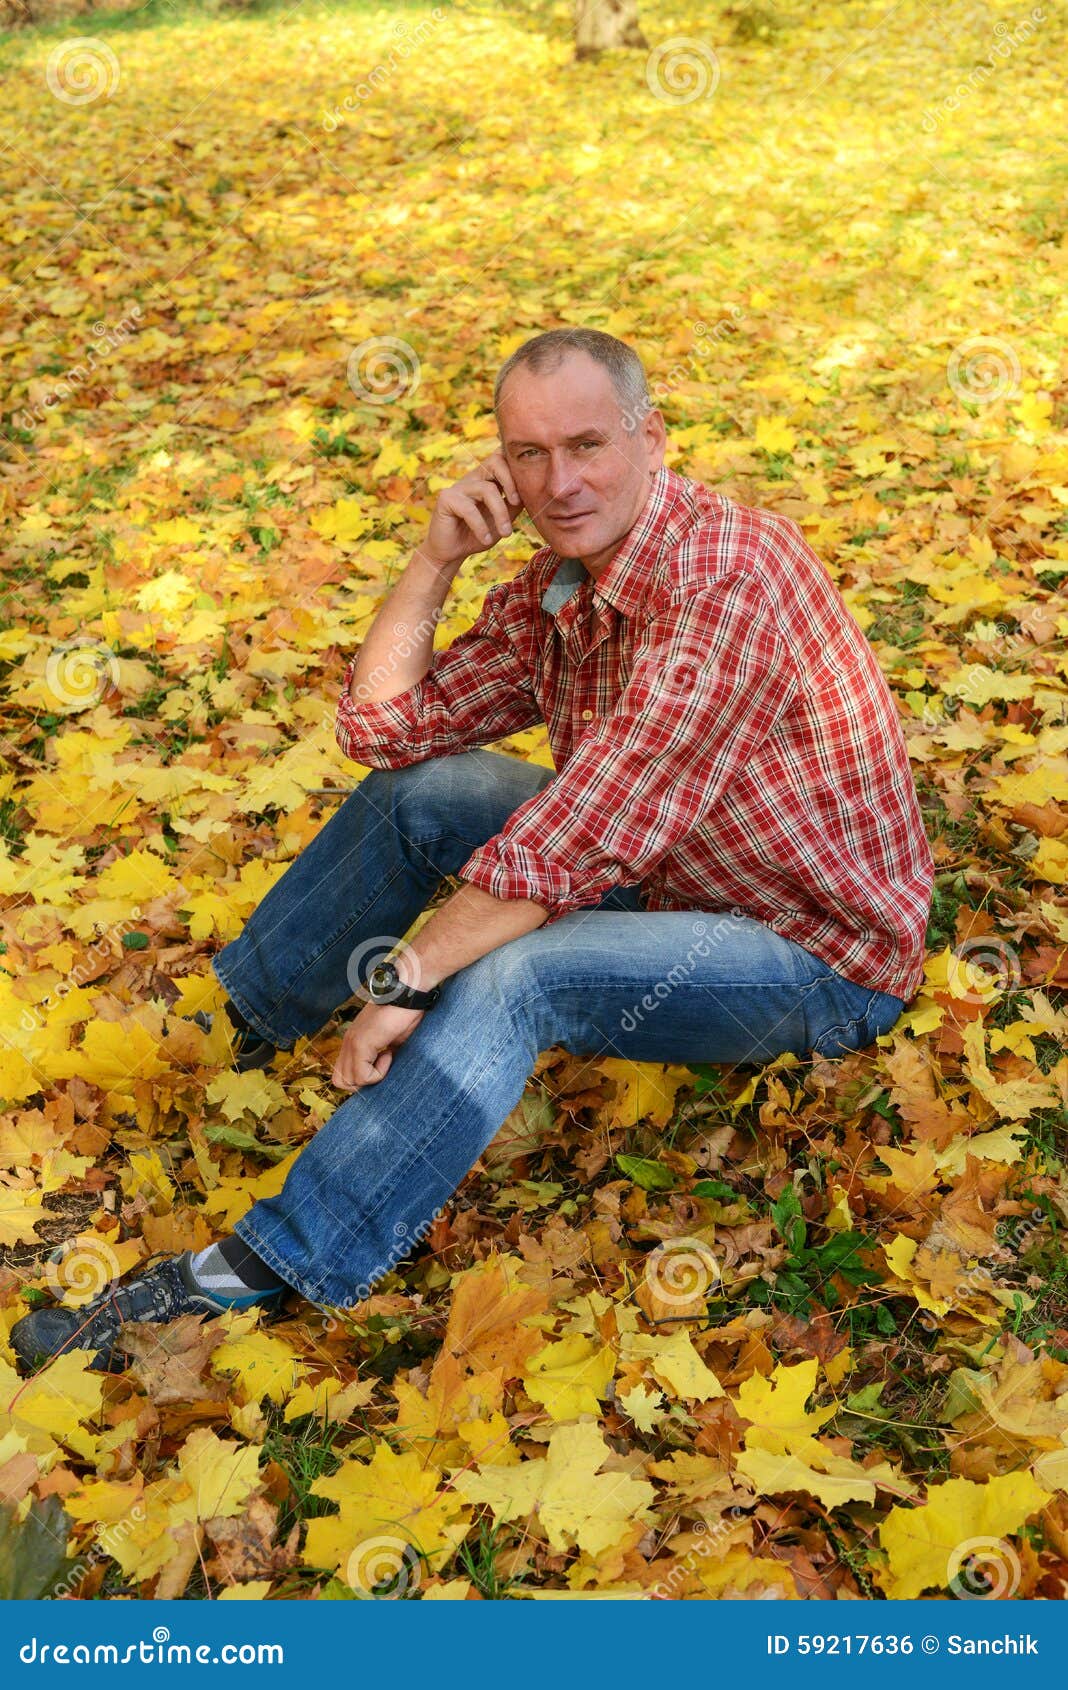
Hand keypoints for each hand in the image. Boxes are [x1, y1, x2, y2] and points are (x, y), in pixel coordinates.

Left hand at [332, 1001, 424, 1090]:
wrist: (408, 993)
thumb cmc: (405, 1013)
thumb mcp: (392, 1041)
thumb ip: (382, 1056)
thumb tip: (385, 1075)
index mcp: (353, 1041)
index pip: (342, 1074)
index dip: (361, 1078)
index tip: (381, 1063)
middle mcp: (347, 1043)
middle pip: (340, 1081)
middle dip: (363, 1081)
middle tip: (382, 1066)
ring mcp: (351, 1043)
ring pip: (349, 1081)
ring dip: (371, 1077)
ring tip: (387, 1056)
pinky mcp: (360, 1044)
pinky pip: (362, 1075)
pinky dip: (378, 1073)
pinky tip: (390, 1054)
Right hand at [422, 447, 525, 570]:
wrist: (451, 553)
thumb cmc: (477, 535)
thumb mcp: (502, 520)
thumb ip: (514, 505)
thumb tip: (531, 493)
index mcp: (486, 480)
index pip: (502, 460)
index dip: (516, 470)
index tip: (526, 494)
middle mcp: (472, 479)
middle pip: (495, 462)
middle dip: (511, 481)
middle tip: (518, 503)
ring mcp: (458, 487)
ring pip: (487, 489)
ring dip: (500, 513)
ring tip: (506, 533)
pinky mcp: (446, 499)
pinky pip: (469, 509)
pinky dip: (481, 526)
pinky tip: (486, 539)